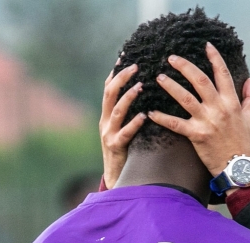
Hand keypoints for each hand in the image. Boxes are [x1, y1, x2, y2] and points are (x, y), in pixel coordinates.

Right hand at [100, 63, 146, 188]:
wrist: (116, 179)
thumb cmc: (125, 152)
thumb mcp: (123, 129)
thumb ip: (129, 114)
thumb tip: (144, 95)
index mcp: (107, 115)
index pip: (109, 87)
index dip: (116, 71)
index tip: (125, 56)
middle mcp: (105, 121)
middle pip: (110, 93)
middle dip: (121, 77)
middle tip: (135, 65)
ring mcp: (108, 134)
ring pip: (116, 110)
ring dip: (128, 96)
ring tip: (141, 86)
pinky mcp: (115, 147)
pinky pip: (125, 133)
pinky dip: (134, 123)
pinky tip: (145, 116)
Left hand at [149, 42, 249, 179]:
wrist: (237, 167)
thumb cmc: (243, 143)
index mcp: (232, 103)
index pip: (223, 75)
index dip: (215, 58)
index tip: (206, 46)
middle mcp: (219, 109)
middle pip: (200, 80)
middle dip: (185, 66)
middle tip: (171, 58)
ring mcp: (207, 121)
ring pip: (185, 98)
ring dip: (171, 86)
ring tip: (159, 77)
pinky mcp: (196, 135)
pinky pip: (175, 124)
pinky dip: (162, 118)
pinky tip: (150, 112)